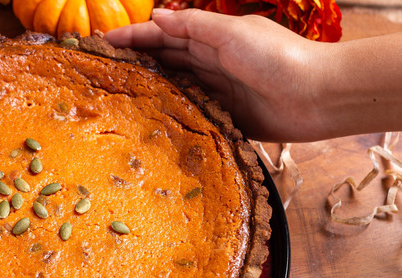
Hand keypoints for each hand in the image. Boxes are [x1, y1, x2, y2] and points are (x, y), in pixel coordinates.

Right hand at [106, 9, 330, 141]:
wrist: (317, 96)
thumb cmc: (277, 57)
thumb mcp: (232, 32)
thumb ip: (193, 25)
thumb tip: (156, 15)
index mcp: (212, 38)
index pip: (163, 35)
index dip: (133, 37)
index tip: (102, 43)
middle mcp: (210, 63)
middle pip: (163, 61)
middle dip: (133, 62)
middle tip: (100, 73)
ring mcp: (215, 91)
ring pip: (172, 87)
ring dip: (147, 89)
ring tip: (114, 97)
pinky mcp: (223, 118)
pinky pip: (190, 115)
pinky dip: (170, 116)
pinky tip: (148, 123)